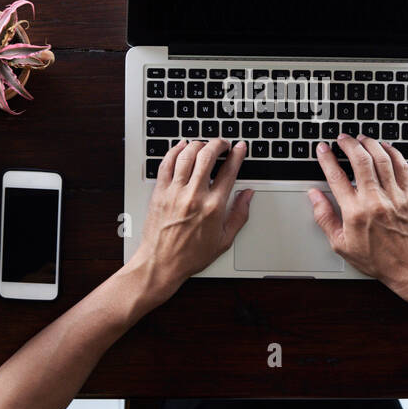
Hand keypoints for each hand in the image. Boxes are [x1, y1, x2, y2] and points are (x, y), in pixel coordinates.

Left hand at [131, 139, 253, 301]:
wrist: (161, 264)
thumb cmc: (191, 255)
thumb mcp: (224, 240)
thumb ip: (239, 214)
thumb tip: (248, 195)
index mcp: (213, 207)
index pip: (229, 171)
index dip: (237, 155)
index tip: (240, 147)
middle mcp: (194, 196)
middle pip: (207, 156)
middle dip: (218, 144)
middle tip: (223, 144)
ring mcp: (174, 192)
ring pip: (187, 155)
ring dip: (198, 144)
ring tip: (204, 145)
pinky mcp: (159, 192)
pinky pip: (166, 163)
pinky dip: (175, 151)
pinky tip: (181, 147)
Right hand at [307, 134, 407, 292]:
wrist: (407, 266)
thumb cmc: (375, 258)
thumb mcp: (340, 244)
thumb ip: (324, 217)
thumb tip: (314, 196)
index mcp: (355, 212)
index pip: (337, 177)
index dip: (327, 159)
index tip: (322, 149)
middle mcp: (374, 201)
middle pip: (360, 161)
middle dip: (348, 144)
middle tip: (342, 138)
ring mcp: (394, 196)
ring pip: (381, 159)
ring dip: (369, 144)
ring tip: (361, 138)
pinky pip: (402, 166)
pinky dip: (392, 152)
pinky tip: (384, 147)